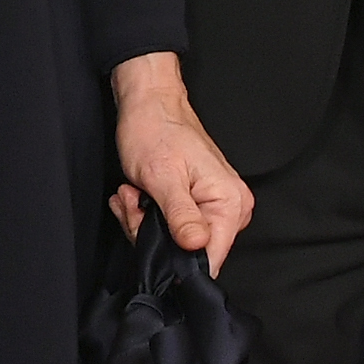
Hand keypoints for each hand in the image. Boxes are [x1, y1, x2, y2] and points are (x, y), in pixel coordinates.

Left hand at [108, 52, 254, 276]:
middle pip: (190, 253)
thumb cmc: (156, 129)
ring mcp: (213, 206)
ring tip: (133, 195)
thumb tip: (196, 248)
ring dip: (142, 222)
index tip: (149, 233)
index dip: (176, 259)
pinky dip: (145, 215)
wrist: (148, 104)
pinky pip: (170, 228)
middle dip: (151, 234)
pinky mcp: (196, 204)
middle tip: (134, 204)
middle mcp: (230, 207)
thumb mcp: (162, 177)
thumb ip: (180, 216)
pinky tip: (135, 195)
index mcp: (230, 203)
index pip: (212, 260)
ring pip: (174, 243)